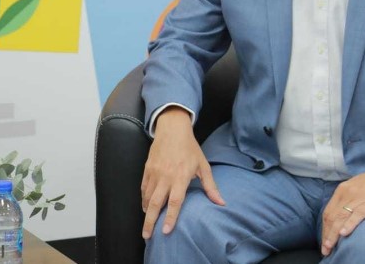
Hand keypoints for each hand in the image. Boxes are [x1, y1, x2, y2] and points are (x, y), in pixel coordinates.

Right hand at [140, 107, 224, 238]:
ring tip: (147, 224)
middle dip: (150, 221)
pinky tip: (146, 206)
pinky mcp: (147, 168)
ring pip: (147, 197)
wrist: (172, 129)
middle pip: (156, 203)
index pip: (175, 201)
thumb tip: (221, 203)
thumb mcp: (203, 165)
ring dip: (147, 212)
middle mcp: (166, 176)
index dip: (171, 217)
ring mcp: (155, 172)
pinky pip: (143, 187)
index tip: (166, 231)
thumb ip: (210, 186)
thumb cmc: (190, 148)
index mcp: (181, 177)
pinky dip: (143, 199)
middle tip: (147, 236)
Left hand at [320, 160, 364, 255]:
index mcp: (342, 190)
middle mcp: (347, 193)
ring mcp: (358, 197)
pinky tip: (344, 234)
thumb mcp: (358, 189)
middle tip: (325, 250)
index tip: (324, 240)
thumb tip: (342, 215)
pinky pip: (356, 215)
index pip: (328, 212)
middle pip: (332, 217)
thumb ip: (349, 200)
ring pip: (341, 218)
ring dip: (334, 234)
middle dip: (327, 235)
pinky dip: (349, 225)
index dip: (324, 228)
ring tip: (330, 247)